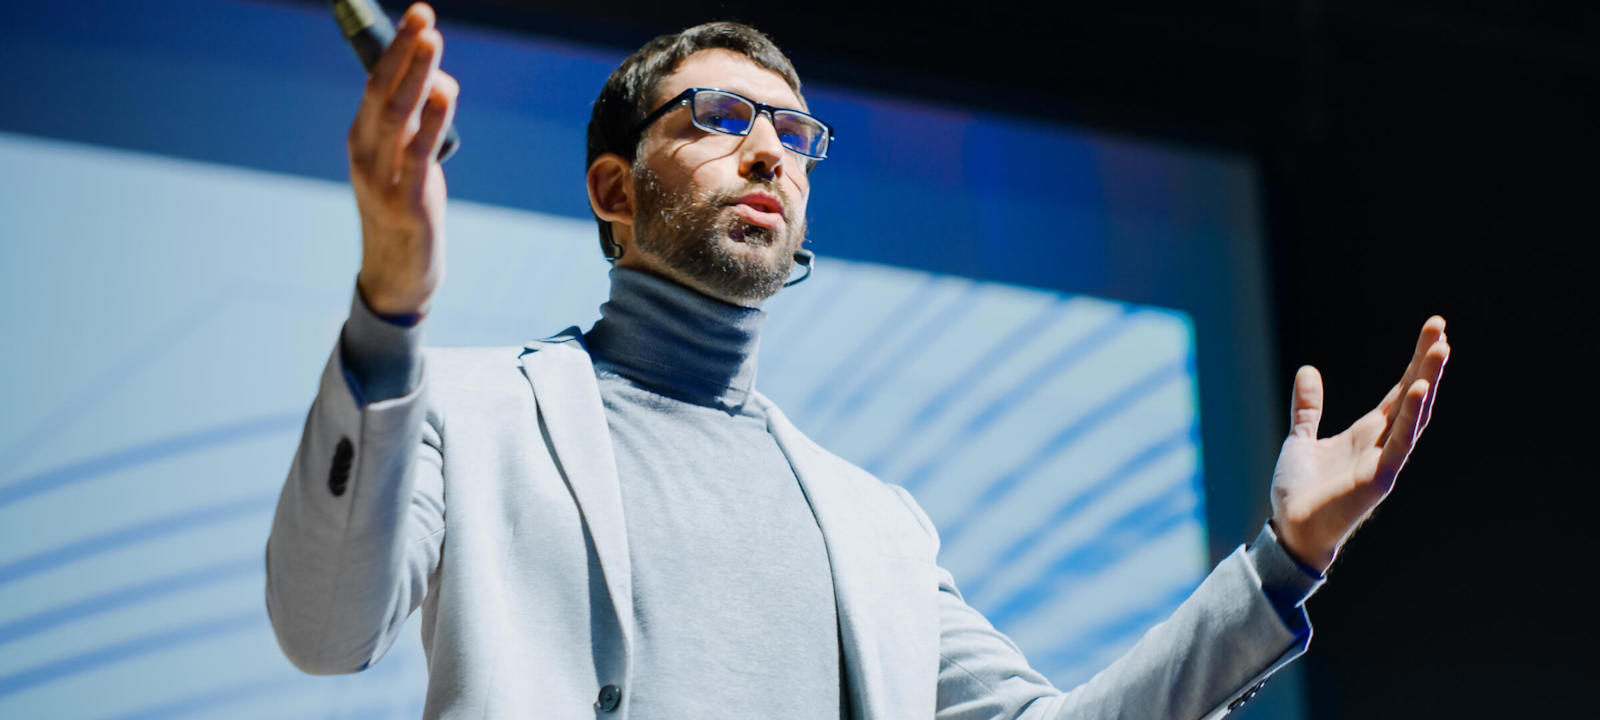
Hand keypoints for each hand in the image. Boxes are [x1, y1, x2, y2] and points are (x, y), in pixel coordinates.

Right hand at [348, 2, 458, 317]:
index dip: (397, 47)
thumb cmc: (406, 207)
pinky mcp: (406, 202)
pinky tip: (445, 95)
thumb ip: (422, 121)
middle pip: (381, 90)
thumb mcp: (409, 160)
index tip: (418, 15)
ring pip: (396, 115)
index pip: (376, 82)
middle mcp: (365, 152)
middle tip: (423, 15)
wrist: (397, 272)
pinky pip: (418, 155)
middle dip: (403, 50)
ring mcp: (381, 178)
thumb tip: (442, 80)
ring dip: (416, 75)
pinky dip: (432, 121)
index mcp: (361, 137)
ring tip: (433, 40)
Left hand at [1269, 316, 1450, 572]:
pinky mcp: (1379, 478)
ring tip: (1441, 347)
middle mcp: (1383, 443)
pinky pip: (1399, 443)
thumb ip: (1308, 408)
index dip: (1415, 362)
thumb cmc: (1300, 492)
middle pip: (1412, 395)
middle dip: (1427, 361)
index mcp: (1368, 433)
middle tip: (1440, 325)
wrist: (1290, 529)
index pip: (1398, 390)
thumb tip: (1309, 370)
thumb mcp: (1301, 439)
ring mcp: (1385, 460)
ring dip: (1427, 381)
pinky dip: (1409, 416)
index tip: (1433, 330)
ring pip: (1413, 415)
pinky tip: (1419, 389)